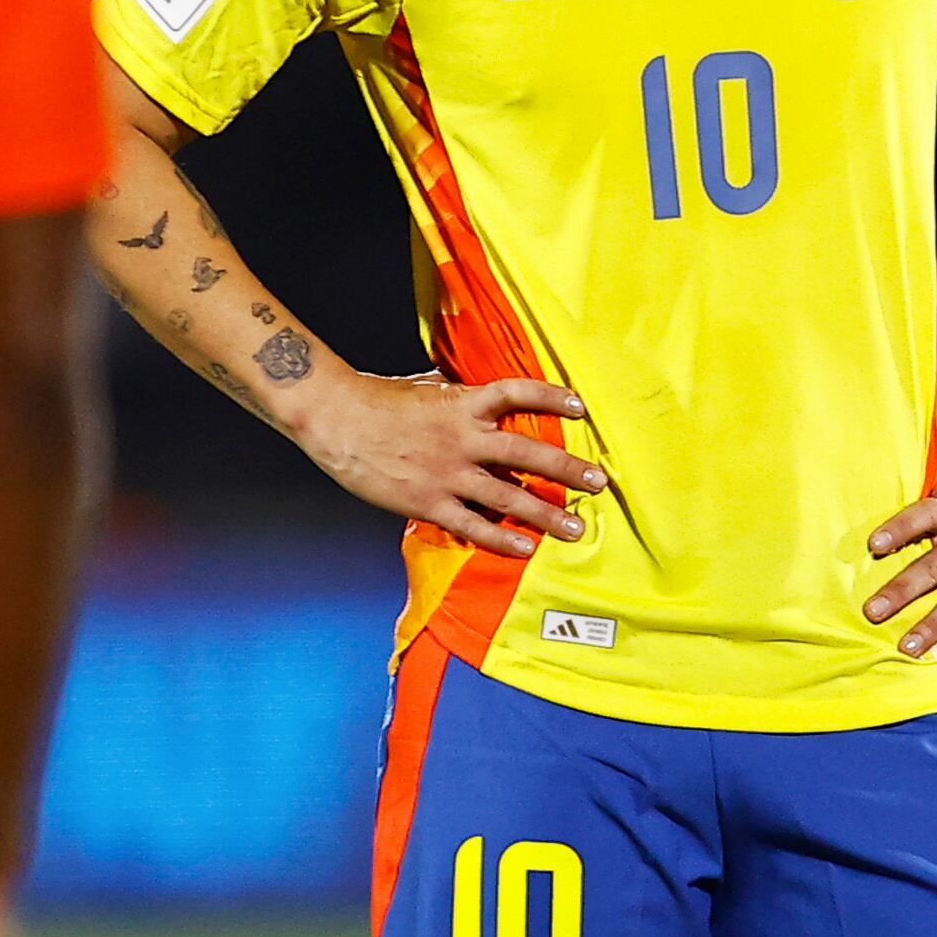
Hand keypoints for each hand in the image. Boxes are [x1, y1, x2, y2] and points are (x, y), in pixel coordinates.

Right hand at [288, 371, 609, 556]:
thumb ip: (456, 396)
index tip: (582, 405)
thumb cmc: (378, 400)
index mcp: (463, 403)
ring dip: (547, 513)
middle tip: (599, 481)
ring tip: (577, 528)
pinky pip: (474, 526)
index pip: (518, 393)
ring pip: (509, 497)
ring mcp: (448, 473)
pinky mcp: (429, 502)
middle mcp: (464, 438)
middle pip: (528, 453)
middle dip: (568, 469)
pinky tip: (526, 549)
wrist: (337, 419)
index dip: (551, 397)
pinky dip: (503, 539)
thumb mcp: (424, 388)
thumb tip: (478, 395)